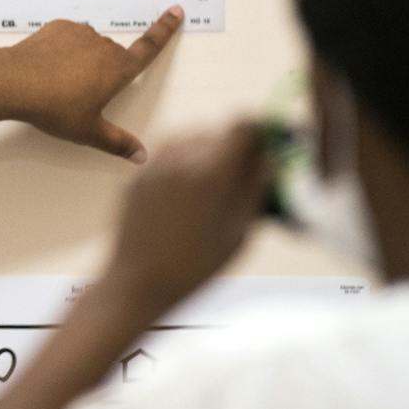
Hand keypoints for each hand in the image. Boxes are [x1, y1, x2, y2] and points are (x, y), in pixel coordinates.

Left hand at [7, 8, 182, 159]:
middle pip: (112, 58)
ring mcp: (80, 33)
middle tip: (80, 95)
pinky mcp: (58, 27)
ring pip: (90, 47)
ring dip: (83, 61)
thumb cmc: (55, 108)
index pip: (149, 48)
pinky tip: (49, 68)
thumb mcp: (88, 131)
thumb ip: (117, 143)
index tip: (175, 11)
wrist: (14, 82)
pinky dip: (63, 50)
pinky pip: (68, 38)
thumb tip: (142, 156)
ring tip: (60, 83)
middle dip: (103, 73)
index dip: (165, 30)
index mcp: (118, 69)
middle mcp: (104, 47)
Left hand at [103, 119, 272, 311]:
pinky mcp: (138, 174)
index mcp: (210, 172)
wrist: (137, 283)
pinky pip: (169, 154)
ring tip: (216, 185)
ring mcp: (154, 163)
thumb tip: (271, 158)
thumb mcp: (238, 232)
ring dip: (209, 152)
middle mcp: (180, 158)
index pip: (243, 125)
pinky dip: (185, 162)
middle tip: (247, 172)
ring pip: (192, 138)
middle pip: (219, 132)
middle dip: (237, 147)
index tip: (270, 142)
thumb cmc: (195, 266)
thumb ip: (256, 189)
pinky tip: (189, 192)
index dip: (261, 129)